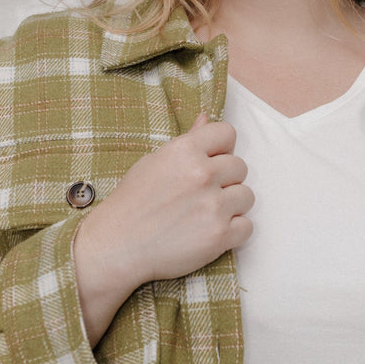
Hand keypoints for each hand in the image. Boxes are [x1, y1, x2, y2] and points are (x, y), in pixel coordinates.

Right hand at [73, 113, 253, 343]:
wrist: (117, 245)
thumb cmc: (132, 203)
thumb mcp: (153, 162)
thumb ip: (186, 141)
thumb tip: (205, 118)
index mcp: (185, 151)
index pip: (227, 133)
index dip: (221, 148)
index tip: (210, 162)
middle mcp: (202, 174)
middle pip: (240, 167)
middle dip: (226, 179)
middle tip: (203, 194)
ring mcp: (213, 206)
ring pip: (247, 196)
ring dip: (232, 205)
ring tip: (207, 214)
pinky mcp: (219, 235)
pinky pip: (247, 227)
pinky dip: (234, 231)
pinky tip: (212, 231)